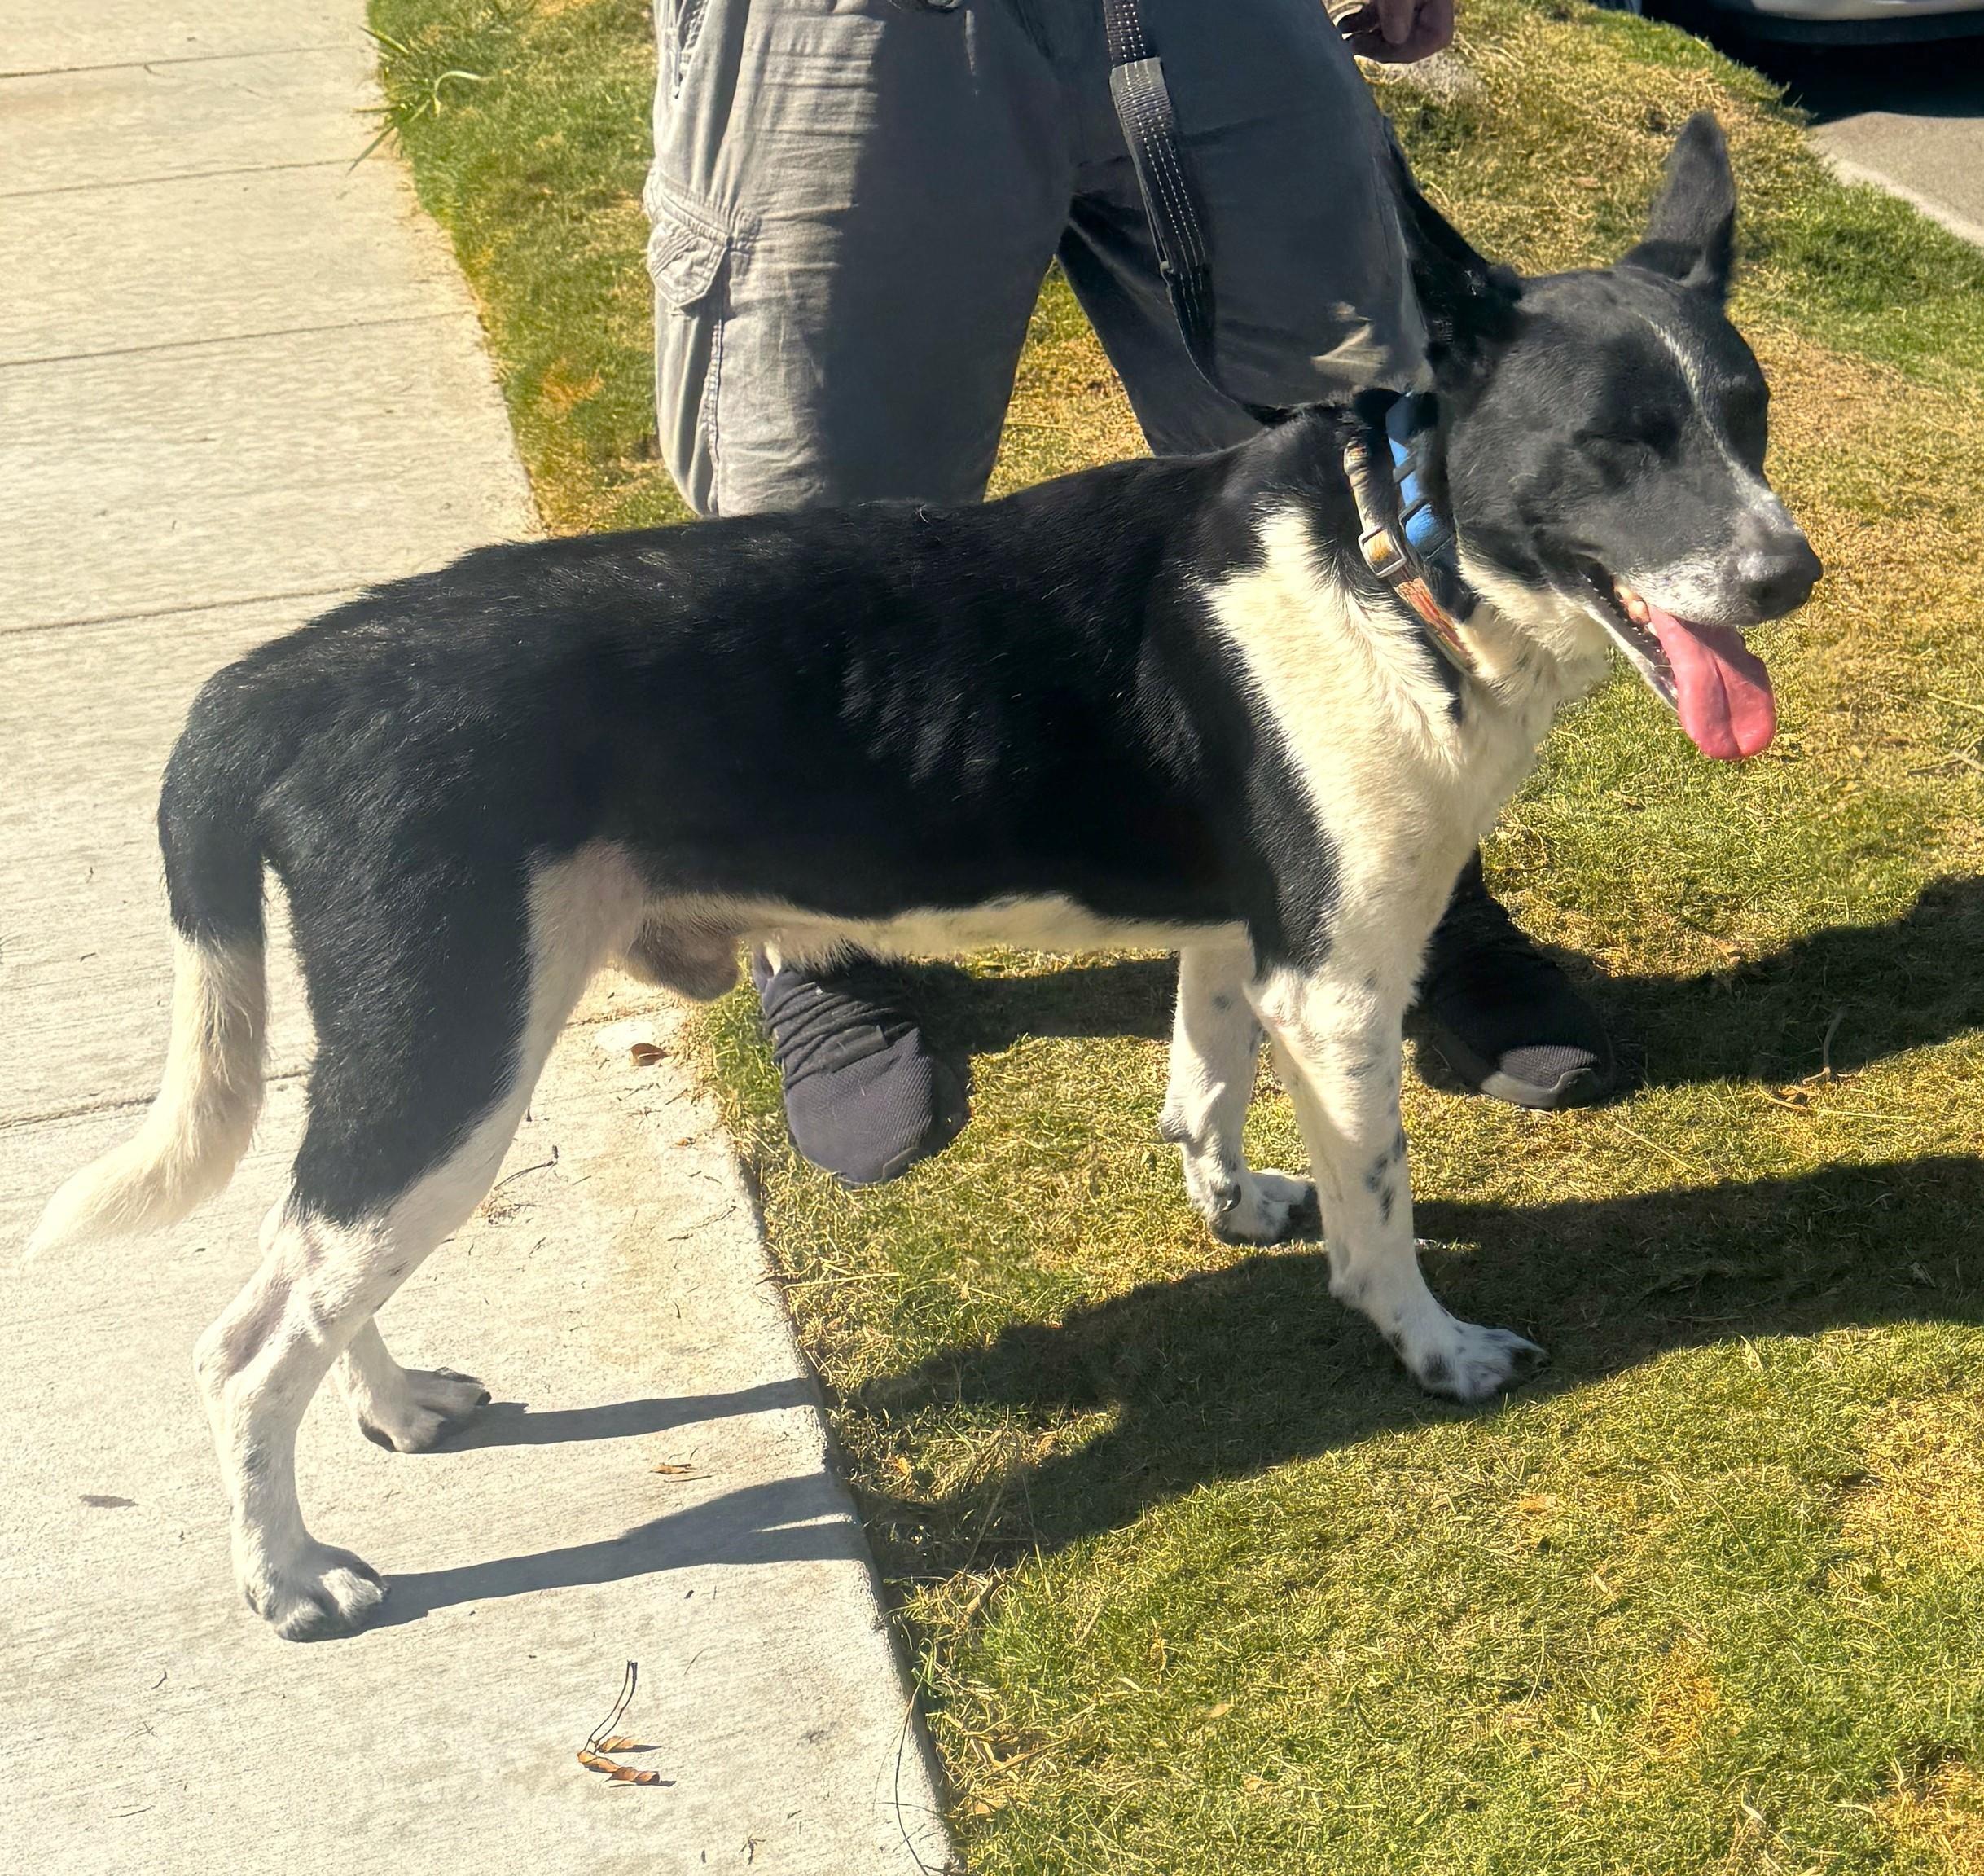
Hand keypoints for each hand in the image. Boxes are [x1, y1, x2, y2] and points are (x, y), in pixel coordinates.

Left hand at [1337, 0, 1454, 62]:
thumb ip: (1398, 6)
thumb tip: (1396, 38)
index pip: (1437, 37)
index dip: (1408, 52)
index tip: (1374, 51)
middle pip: (1414, 35)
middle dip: (1381, 47)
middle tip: (1353, 47)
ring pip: (1393, 25)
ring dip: (1368, 37)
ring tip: (1343, 38)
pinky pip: (1382, 13)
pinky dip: (1364, 22)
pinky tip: (1344, 25)